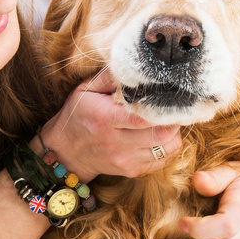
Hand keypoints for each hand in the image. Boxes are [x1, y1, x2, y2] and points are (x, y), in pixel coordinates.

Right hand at [38, 69, 181, 181]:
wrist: (66, 151)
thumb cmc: (78, 115)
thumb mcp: (85, 90)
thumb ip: (109, 77)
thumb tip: (133, 69)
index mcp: (106, 119)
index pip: (144, 118)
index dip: (163, 109)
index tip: (169, 98)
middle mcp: (117, 143)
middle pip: (162, 136)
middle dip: (174, 121)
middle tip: (171, 109)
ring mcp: (125, 160)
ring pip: (167, 150)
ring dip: (172, 134)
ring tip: (164, 123)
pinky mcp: (131, 170)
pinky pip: (162, 161)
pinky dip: (165, 148)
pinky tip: (155, 137)